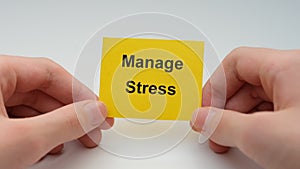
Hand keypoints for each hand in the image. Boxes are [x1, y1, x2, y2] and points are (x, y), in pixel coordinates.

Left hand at [0, 55, 113, 168]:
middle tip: (92, 126)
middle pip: (41, 90)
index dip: (78, 91)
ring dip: (57, 124)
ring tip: (75, 139)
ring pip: (31, 107)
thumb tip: (94, 111)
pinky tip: (49, 144)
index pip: (48, 72)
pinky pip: (18, 120)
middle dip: (70, 112)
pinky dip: (38, 132)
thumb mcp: (22, 139)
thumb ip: (63, 122)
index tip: (96, 108)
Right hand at [190, 47, 299, 168]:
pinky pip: (272, 113)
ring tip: (231, 141)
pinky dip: (257, 127)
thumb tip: (201, 118)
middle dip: (225, 109)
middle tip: (215, 130)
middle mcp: (296, 75)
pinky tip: (252, 143)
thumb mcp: (262, 135)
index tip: (205, 110)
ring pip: (258, 100)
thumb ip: (223, 124)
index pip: (236, 63)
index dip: (215, 86)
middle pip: (245, 83)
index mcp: (289, 66)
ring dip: (239, 121)